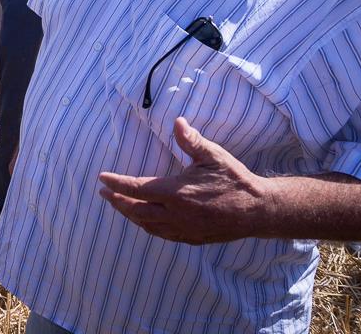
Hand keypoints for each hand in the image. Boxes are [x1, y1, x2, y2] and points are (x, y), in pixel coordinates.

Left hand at [97, 117, 269, 244]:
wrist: (259, 211)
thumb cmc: (235, 180)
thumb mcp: (213, 155)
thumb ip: (192, 140)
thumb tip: (177, 122)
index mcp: (176, 192)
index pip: (137, 188)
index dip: (117, 183)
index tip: (102, 178)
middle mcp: (175, 214)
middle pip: (136, 210)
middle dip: (117, 201)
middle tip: (104, 193)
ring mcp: (183, 229)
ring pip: (147, 225)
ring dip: (129, 215)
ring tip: (118, 205)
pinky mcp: (192, 238)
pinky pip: (162, 235)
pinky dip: (147, 227)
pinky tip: (144, 221)